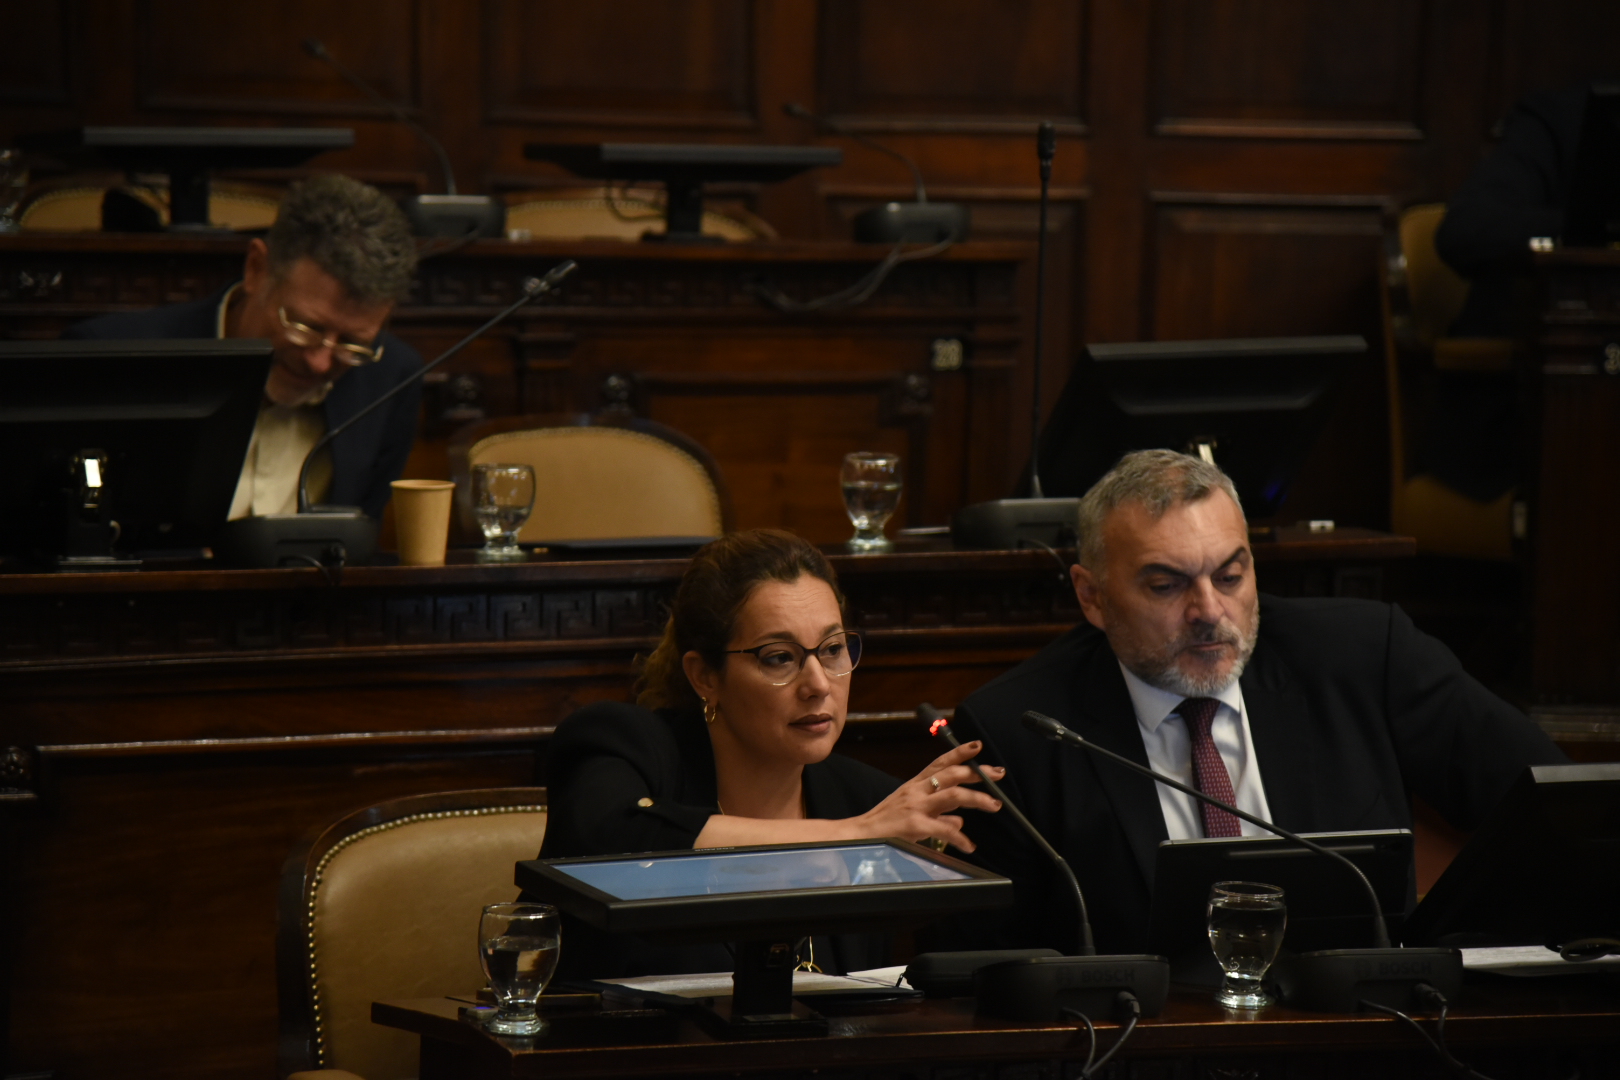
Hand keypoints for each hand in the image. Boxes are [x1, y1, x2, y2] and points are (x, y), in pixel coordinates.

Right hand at [846, 740, 1003, 852]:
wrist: (859, 836)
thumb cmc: (885, 825)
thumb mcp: (912, 812)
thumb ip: (938, 814)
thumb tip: (960, 820)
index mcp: (915, 784)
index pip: (940, 762)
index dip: (960, 752)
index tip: (978, 746)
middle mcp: (917, 790)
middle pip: (951, 774)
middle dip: (977, 772)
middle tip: (998, 774)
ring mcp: (916, 806)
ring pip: (953, 795)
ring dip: (977, 799)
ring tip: (995, 806)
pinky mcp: (915, 826)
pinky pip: (944, 829)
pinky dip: (960, 838)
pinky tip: (969, 846)